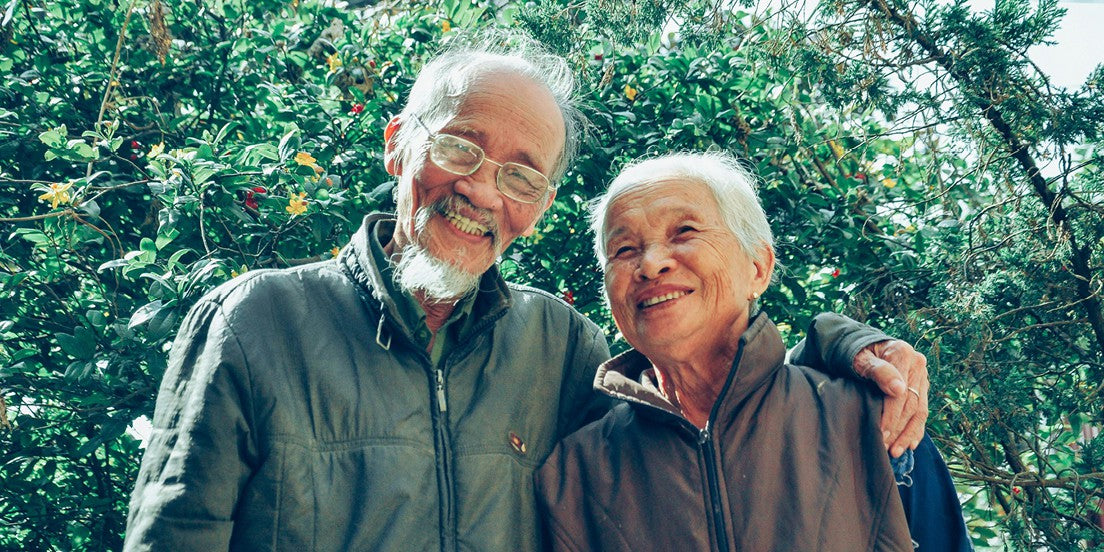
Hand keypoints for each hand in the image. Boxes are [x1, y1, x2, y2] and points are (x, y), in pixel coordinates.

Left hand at [853, 339, 928, 457]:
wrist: (862, 345)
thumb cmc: (856, 352)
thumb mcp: (860, 358)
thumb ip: (877, 370)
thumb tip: (898, 389)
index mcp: (903, 353)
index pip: (901, 393)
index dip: (891, 416)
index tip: (881, 434)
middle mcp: (917, 364)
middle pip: (911, 404)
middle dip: (898, 429)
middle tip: (886, 448)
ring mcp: (921, 376)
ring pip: (920, 410)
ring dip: (908, 434)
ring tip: (896, 452)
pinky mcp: (921, 386)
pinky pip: (922, 410)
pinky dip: (916, 429)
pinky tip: (910, 445)